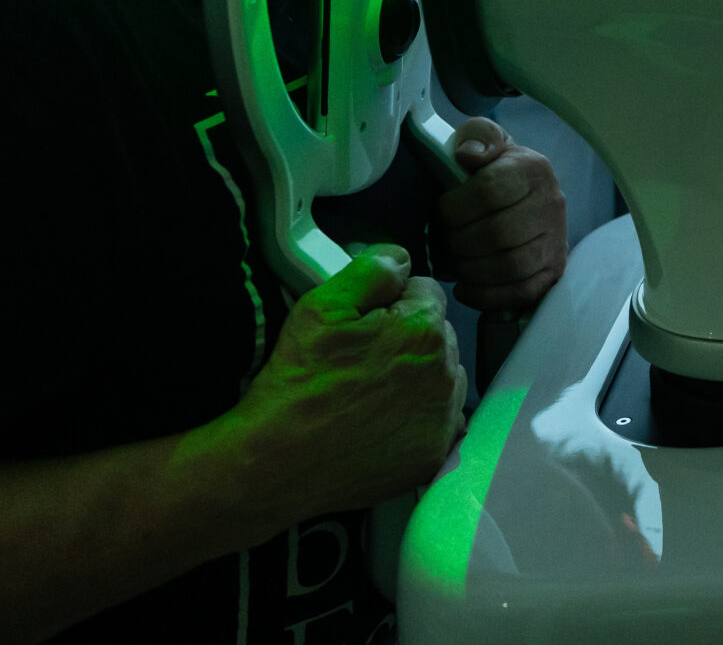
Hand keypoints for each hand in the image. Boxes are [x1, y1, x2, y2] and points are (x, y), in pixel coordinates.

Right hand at [215, 245, 464, 523]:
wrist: (275, 463)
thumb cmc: (296, 381)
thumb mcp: (321, 307)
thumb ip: (373, 271)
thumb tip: (403, 259)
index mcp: (424, 331)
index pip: (425, 292)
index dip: (390, 304)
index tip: (360, 327)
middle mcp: (447, 374)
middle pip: (437, 336)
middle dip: (408, 339)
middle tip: (360, 362)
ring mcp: (443, 420)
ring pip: (443, 378)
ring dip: (418, 378)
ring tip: (369, 394)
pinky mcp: (434, 457)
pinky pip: (441, 422)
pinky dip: (420, 419)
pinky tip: (384, 423)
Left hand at [434, 119, 567, 312]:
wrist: (525, 196)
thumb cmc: (494, 170)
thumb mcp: (484, 141)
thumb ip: (476, 136)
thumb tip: (468, 155)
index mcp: (533, 168)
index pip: (488, 191)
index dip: (454, 207)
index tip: (441, 212)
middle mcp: (552, 204)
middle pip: (498, 234)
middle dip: (458, 243)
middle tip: (443, 242)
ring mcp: (556, 240)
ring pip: (510, 266)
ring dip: (470, 270)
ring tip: (453, 263)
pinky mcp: (554, 271)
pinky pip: (521, 292)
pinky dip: (486, 295)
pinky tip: (465, 286)